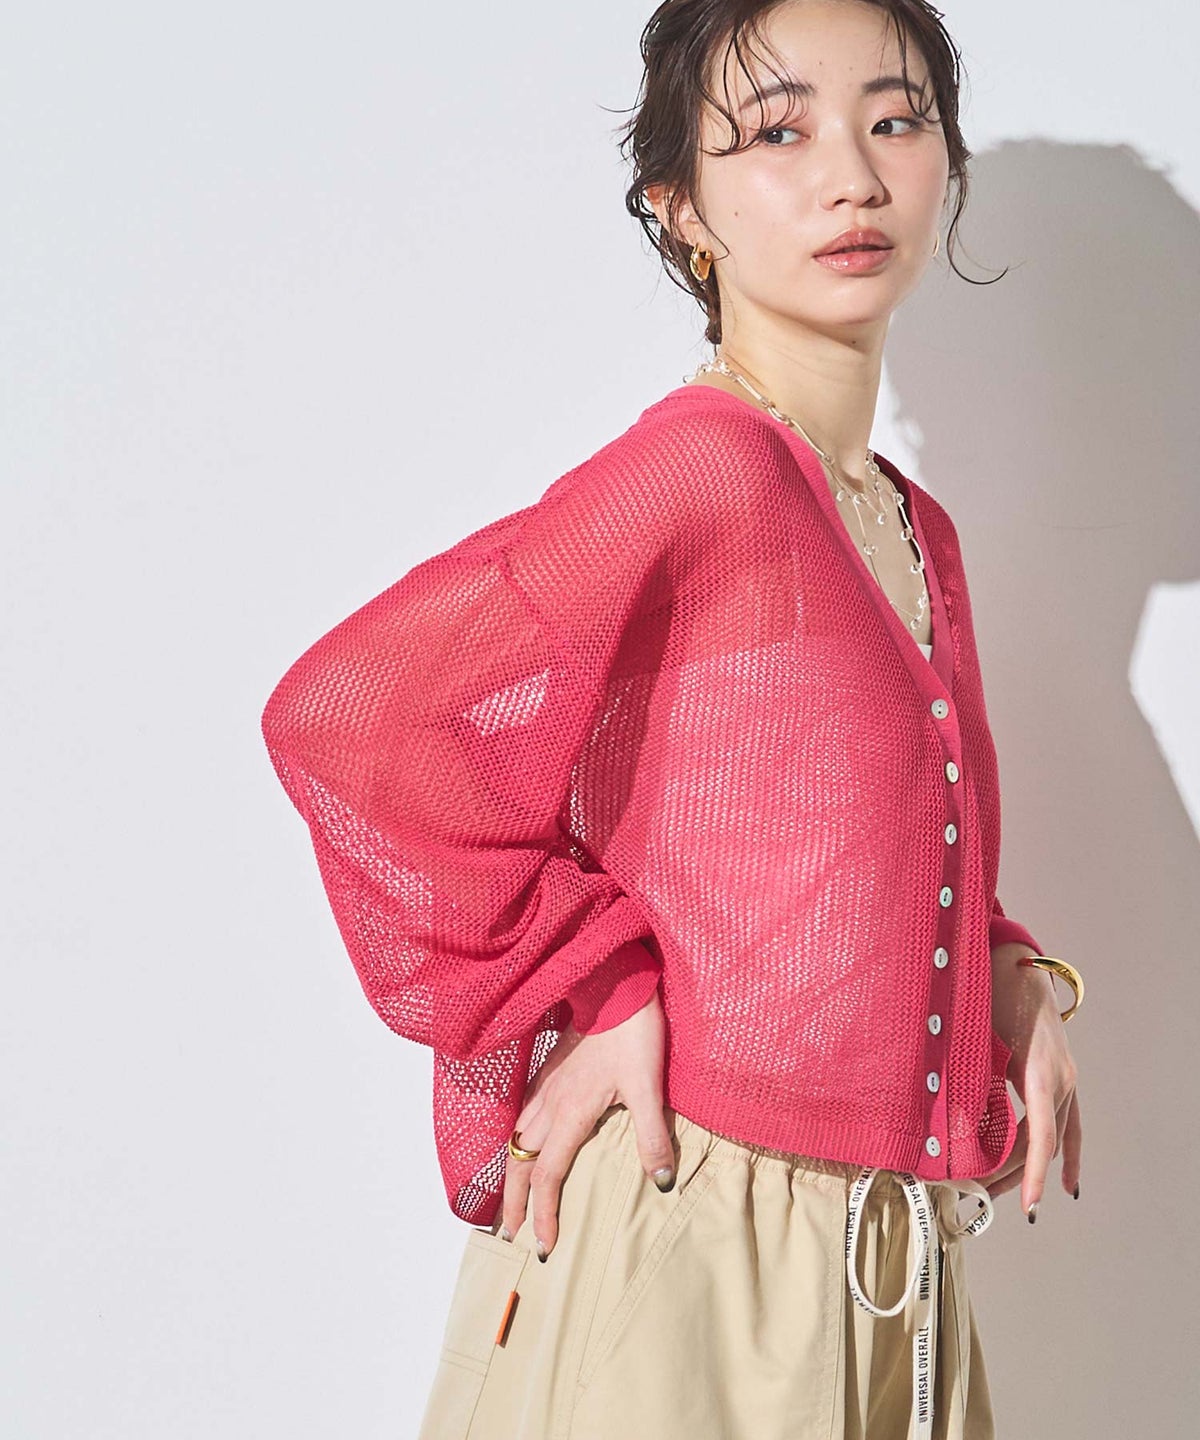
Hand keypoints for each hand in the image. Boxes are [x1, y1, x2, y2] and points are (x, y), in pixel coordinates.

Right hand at [498, 987, 673, 1259]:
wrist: (616, 986)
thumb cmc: (633, 1034)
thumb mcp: (649, 1087)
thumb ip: (652, 1136)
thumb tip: (661, 1182)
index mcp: (571, 1113)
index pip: (548, 1175)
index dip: (543, 1213)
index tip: (544, 1245)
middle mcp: (550, 1103)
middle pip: (522, 1162)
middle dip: (514, 1201)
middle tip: (510, 1234)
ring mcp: (547, 1084)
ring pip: (517, 1138)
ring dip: (513, 1171)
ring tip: (512, 1197)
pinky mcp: (550, 1069)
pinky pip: (523, 1113)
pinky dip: (516, 1139)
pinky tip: (524, 1140)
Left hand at [976, 943, 1081, 1218]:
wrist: (1014, 963)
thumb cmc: (987, 993)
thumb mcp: (975, 1036)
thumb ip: (969, 1076)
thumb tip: (945, 1121)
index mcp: (1040, 1071)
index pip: (1040, 1135)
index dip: (1033, 1172)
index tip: (1028, 1204)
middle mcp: (1060, 1078)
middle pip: (1042, 1141)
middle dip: (1015, 1173)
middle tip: (981, 1195)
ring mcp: (1065, 1077)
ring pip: (1052, 1135)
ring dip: (1029, 1165)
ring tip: (1002, 1193)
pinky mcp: (1062, 1075)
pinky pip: (1070, 1122)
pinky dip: (1068, 1154)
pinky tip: (1069, 1186)